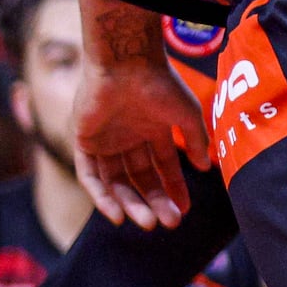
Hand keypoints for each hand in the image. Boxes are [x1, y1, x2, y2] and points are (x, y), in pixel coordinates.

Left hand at [72, 57, 204, 228]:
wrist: (126, 64)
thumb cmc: (160, 83)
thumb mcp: (187, 114)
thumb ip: (196, 141)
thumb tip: (203, 168)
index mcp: (152, 129)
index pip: (162, 166)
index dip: (173, 188)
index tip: (184, 210)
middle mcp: (128, 137)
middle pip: (140, 179)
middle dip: (154, 201)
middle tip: (168, 222)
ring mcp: (105, 140)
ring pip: (116, 181)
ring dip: (130, 204)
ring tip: (147, 222)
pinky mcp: (84, 141)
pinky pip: (90, 176)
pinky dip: (101, 196)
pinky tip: (116, 214)